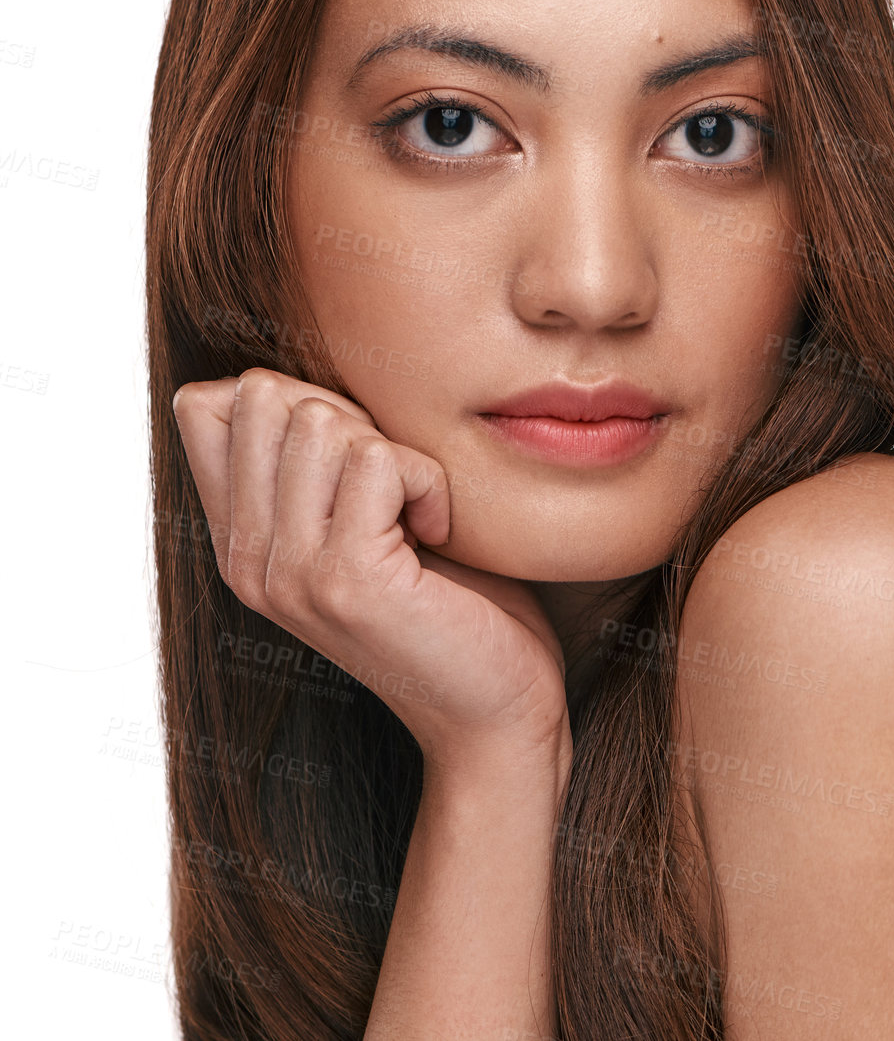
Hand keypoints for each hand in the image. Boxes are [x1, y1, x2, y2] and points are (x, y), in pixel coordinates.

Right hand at [170, 368, 570, 769]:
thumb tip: (282, 377)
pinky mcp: (346, 579)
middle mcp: (246, 559)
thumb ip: (314, 459)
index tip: (352, 457)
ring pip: (321, 421)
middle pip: (266, 396)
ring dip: (395, 450)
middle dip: (349, 415)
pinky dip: (430, 481)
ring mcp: (288, 572)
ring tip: (414, 514)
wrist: (495, 710)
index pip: (203, 405)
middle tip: (392, 487)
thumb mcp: (360, 517)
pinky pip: (379, 459)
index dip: (291, 397)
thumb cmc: (450, 601)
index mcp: (239, 540)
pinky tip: (438, 533)